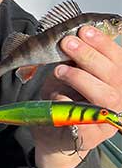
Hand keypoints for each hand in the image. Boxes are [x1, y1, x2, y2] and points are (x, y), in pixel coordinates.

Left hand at [34, 25, 121, 167]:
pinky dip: (67, 103)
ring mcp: (106, 120)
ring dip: (81, 77)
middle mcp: (117, 100)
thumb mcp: (69, 74)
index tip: (84, 30)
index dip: (103, 43)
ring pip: (105, 96)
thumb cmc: (63, 100)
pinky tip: (56, 96)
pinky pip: (83, 118)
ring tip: (60, 70)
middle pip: (114, 76)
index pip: (117, 60)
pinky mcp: (90, 137)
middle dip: (89, 55)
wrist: (53, 135)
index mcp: (114, 82)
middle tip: (67, 43)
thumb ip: (75, 59)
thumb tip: (73, 36)